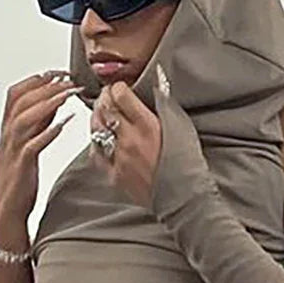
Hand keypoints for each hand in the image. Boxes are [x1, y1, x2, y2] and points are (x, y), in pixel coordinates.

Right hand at [0, 69, 82, 220]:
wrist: (8, 212)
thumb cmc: (20, 181)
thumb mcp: (30, 145)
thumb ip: (40, 124)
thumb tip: (55, 101)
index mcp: (9, 130)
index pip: (16, 93)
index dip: (36, 79)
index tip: (59, 72)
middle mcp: (8, 137)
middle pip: (20, 100)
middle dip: (45, 85)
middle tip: (68, 78)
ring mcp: (12, 151)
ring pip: (24, 118)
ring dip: (47, 102)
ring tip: (68, 93)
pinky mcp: (20, 168)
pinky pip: (31, 146)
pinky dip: (47, 132)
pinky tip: (62, 124)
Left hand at [89, 65, 213, 215]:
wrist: (184, 198)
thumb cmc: (188, 164)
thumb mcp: (182, 127)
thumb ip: (165, 105)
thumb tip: (157, 85)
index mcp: (148, 125)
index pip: (120, 94)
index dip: (118, 87)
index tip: (121, 88)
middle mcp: (130, 139)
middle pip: (105, 108)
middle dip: (104, 98)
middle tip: (108, 96)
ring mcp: (120, 158)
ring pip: (96, 128)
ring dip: (97, 117)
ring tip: (102, 114)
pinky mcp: (115, 175)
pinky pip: (96, 153)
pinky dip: (95, 142)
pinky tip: (100, 137)